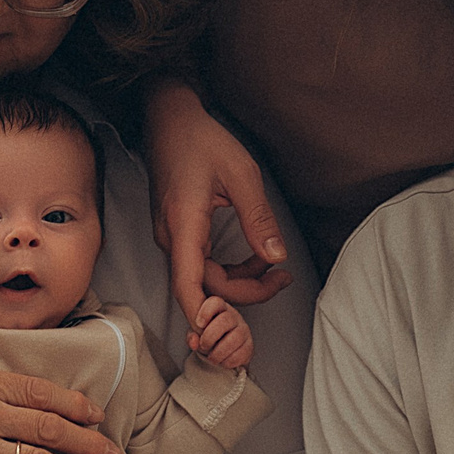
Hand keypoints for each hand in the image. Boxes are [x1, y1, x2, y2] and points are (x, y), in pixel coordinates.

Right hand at [144, 81, 292, 324]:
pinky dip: (230, 268)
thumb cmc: (202, 141)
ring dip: (240, 280)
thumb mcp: (241, 175)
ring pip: (204, 278)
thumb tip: (276, 256)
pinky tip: (256, 255)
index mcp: (183, 225)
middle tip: (283, 279)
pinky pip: (202, 265)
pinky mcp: (178, 234)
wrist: (170, 120)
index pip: (188, 286)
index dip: (205, 316)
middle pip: (203, 288)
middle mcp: (171, 237)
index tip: (228, 332)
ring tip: (275, 268)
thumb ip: (259, 219)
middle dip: (245, 291)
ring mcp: (171, 237)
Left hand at [189, 295, 252, 369]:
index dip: (206, 311)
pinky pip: (243, 352)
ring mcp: (244, 331)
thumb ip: (193, 336)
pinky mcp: (249, 346)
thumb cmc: (209, 337)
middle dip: (211, 336)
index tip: (198, 324)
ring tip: (212, 358)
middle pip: (226, 319)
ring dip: (220, 351)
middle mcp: (234, 317)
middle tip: (203, 346)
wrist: (223, 352)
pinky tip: (222, 362)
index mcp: (219, 310)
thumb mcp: (196, 334)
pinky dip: (230, 361)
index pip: (216, 302)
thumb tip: (194, 343)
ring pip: (236, 337)